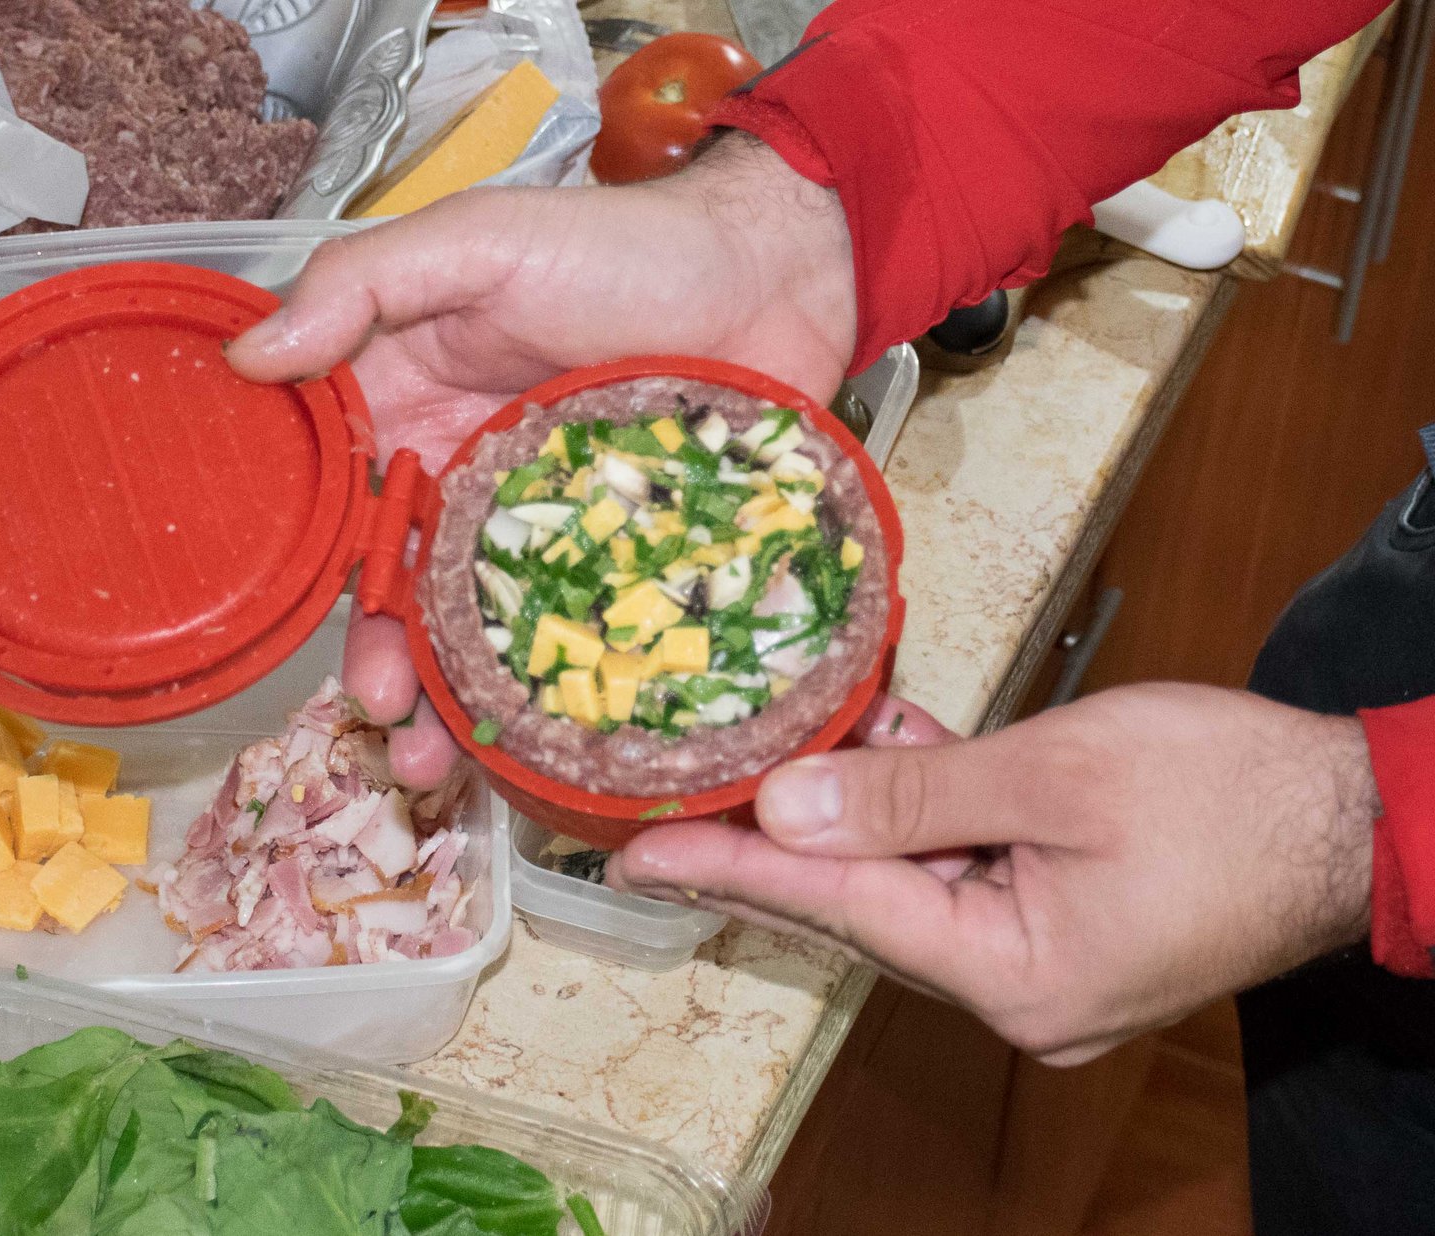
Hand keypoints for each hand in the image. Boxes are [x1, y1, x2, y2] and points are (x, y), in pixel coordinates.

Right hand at [225, 134, 854, 782]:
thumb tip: (250, 355)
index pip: (339, 509)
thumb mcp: (479, 243)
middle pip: (404, 595)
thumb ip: (365, 285)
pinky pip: (579, 642)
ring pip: (482, 635)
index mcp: (417, 413)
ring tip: (436, 765)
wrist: (778, 275)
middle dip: (379, 665)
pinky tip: (539, 751)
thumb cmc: (627, 249)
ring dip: (450, 705)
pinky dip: (552, 699)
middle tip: (380, 718)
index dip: (314, 575)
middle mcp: (473, 486)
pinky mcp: (626, 569)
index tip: (291, 636)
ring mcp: (553, 537)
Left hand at [608, 684, 1380, 1064]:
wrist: (1359, 818)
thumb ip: (912, 794)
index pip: (836, 909)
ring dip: (859, 807)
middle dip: (775, 840)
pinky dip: (927, 808)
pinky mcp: (1063, 927)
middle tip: (670, 805)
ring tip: (784, 745)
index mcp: (1013, 974)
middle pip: (864, 903)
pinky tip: (889, 742)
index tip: (635, 853)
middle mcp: (1016, 991)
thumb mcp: (1054, 773)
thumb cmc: (1229, 790)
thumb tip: (788, 810)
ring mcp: (1042, 966)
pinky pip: (966, 870)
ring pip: (912, 879)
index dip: (729, 869)